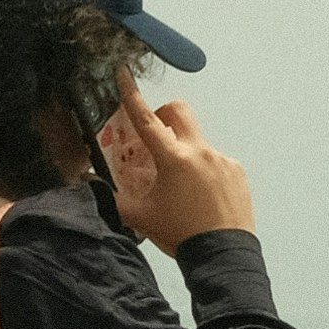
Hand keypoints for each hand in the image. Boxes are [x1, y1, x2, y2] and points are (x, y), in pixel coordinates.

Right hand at [100, 94, 254, 254]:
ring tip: (180, 185)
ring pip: (197, 142)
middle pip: (180, 112)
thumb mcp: (140, 216)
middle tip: (155, 137)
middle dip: (164, 115)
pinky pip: (216, 161)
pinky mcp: (237, 172)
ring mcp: (222, 160)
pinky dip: (204, 170)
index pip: (146, 120)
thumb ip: (112, 198)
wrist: (222, 254)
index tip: (124, 75)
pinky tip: (200, 195)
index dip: (132, 96)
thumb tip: (90, 185)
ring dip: (184, 153)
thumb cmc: (180, 234)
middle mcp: (200, 152)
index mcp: (173, 158)